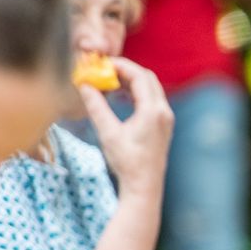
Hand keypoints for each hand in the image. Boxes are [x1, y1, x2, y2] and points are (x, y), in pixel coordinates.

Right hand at [80, 57, 171, 203]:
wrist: (144, 186)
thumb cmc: (127, 162)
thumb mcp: (108, 132)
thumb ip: (96, 107)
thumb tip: (84, 85)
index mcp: (153, 111)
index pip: (140, 76)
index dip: (121, 66)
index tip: (103, 63)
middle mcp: (164, 112)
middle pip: (148, 78)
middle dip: (127, 71)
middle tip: (105, 70)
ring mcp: (166, 119)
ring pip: (151, 88)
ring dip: (132, 81)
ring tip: (110, 82)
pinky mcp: (163, 125)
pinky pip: (152, 99)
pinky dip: (137, 93)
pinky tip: (121, 96)